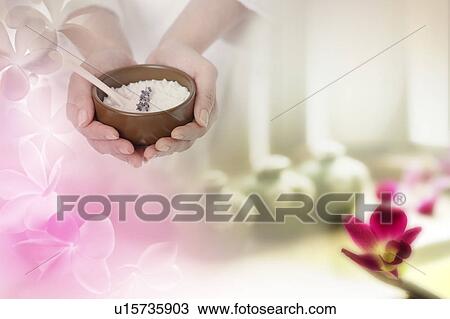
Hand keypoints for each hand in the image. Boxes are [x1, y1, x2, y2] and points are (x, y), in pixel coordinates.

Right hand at [66, 49, 144, 167]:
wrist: (116, 58)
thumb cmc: (98, 62)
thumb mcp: (85, 73)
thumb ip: (79, 95)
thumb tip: (82, 122)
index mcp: (80, 114)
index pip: (89, 130)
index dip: (101, 135)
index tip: (115, 134)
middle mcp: (94, 125)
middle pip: (103, 144)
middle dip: (117, 150)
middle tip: (131, 151)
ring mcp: (109, 127)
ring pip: (116, 147)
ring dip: (128, 156)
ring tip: (141, 159)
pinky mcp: (125, 126)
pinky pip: (130, 141)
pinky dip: (139, 149)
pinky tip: (149, 153)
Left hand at [144, 40, 217, 159]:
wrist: (171, 50)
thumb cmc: (190, 58)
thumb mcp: (205, 71)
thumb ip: (207, 94)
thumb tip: (202, 121)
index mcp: (207, 112)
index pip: (198, 130)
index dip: (187, 135)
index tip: (173, 134)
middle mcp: (193, 120)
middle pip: (184, 141)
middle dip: (171, 147)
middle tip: (156, 148)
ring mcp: (178, 121)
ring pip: (171, 142)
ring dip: (160, 151)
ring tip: (146, 153)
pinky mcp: (163, 119)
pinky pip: (157, 135)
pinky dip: (148, 144)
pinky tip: (138, 148)